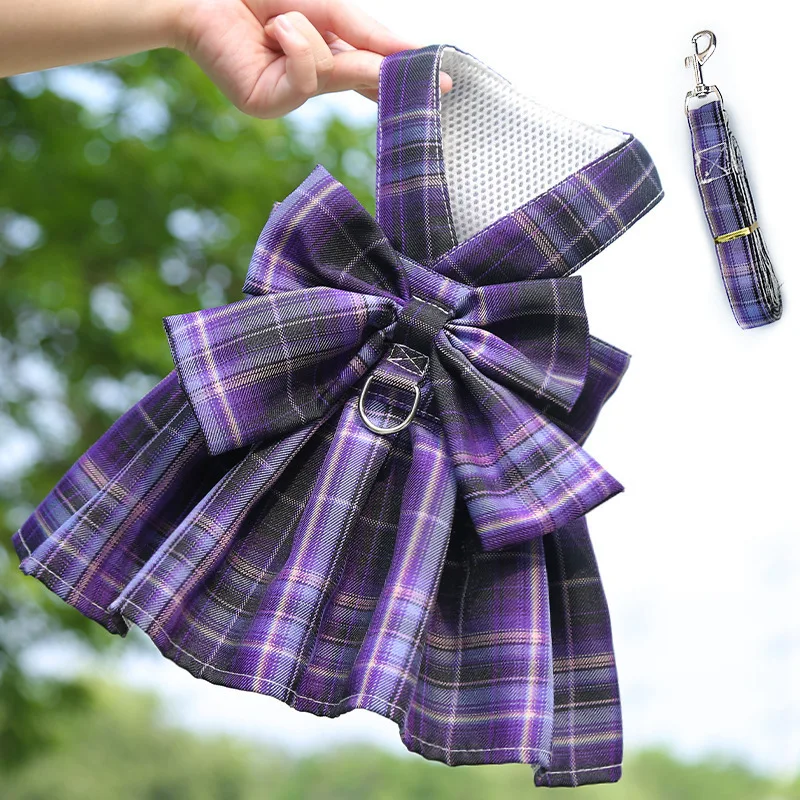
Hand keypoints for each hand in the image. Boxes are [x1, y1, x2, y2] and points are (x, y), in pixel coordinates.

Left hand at [173, 0, 453, 118]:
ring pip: (332, 73)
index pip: (370, 73)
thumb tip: (408, 57)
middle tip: (426, 76)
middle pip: (359, 78)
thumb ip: (366, 35)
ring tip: (280, 22)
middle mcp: (309, 84)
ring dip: (311, 33)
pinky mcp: (266, 104)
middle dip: (376, 63)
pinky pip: (306, 75)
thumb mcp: (327, 9)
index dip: (404, 79)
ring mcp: (288, 99)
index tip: (445, 86)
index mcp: (325, 59)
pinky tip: (275, 31)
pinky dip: (295, 42)